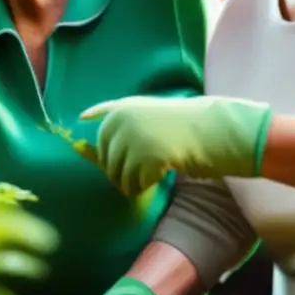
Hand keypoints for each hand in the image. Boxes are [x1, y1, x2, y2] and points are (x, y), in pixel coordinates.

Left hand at [79, 96, 271, 198]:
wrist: (216, 129)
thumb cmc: (183, 125)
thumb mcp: (146, 116)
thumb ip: (117, 128)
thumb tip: (77, 149)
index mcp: (122, 108)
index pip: (99, 135)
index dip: (101, 151)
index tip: (104, 156)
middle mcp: (123, 120)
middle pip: (107, 158)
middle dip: (118, 171)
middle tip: (137, 175)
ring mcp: (133, 138)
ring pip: (118, 173)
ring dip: (130, 181)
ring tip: (147, 178)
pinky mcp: (146, 157)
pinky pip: (134, 182)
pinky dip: (143, 186)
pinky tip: (157, 179)